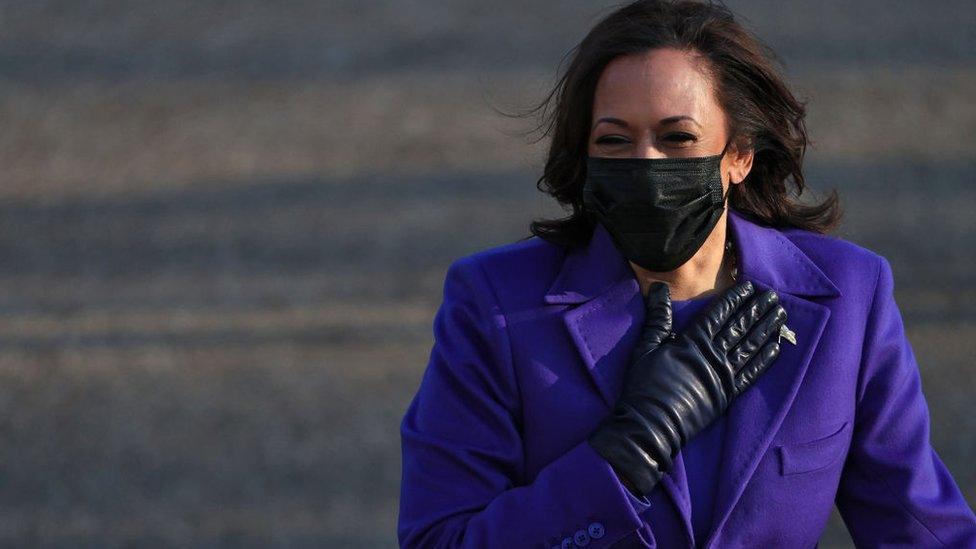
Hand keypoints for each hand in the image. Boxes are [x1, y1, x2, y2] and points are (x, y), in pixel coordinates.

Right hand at [588, 280, 786, 496]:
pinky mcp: (728, 394)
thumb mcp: (645, 347)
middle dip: (757, 309)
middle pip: (740, 327)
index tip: (750, 286)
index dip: (735, 299)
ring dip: (767, 329)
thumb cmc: (643, 385)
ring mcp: (723, 375)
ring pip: (750, 346)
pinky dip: (765, 360)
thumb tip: (659, 288)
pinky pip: (752, 374)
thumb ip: (658, 318)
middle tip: (774, 295)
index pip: (719, 314)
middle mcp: (713, 355)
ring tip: (781, 314)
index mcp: (692, 342)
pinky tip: (777, 348)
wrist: (651, 424)